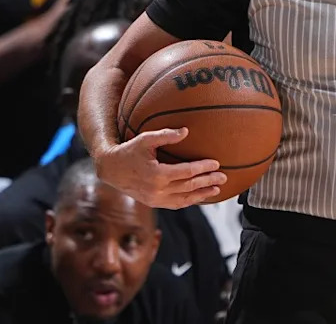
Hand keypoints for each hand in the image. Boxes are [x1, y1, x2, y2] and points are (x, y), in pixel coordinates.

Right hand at [95, 127, 227, 208]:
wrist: (111, 169)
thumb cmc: (129, 151)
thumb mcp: (145, 139)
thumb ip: (165, 135)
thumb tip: (186, 131)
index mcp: (157, 174)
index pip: (187, 172)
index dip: (203, 168)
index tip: (216, 163)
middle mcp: (157, 190)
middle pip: (189, 186)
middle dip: (208, 181)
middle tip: (224, 177)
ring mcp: (156, 199)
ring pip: (185, 199)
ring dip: (202, 194)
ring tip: (217, 190)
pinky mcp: (154, 203)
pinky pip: (176, 204)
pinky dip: (190, 201)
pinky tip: (199, 196)